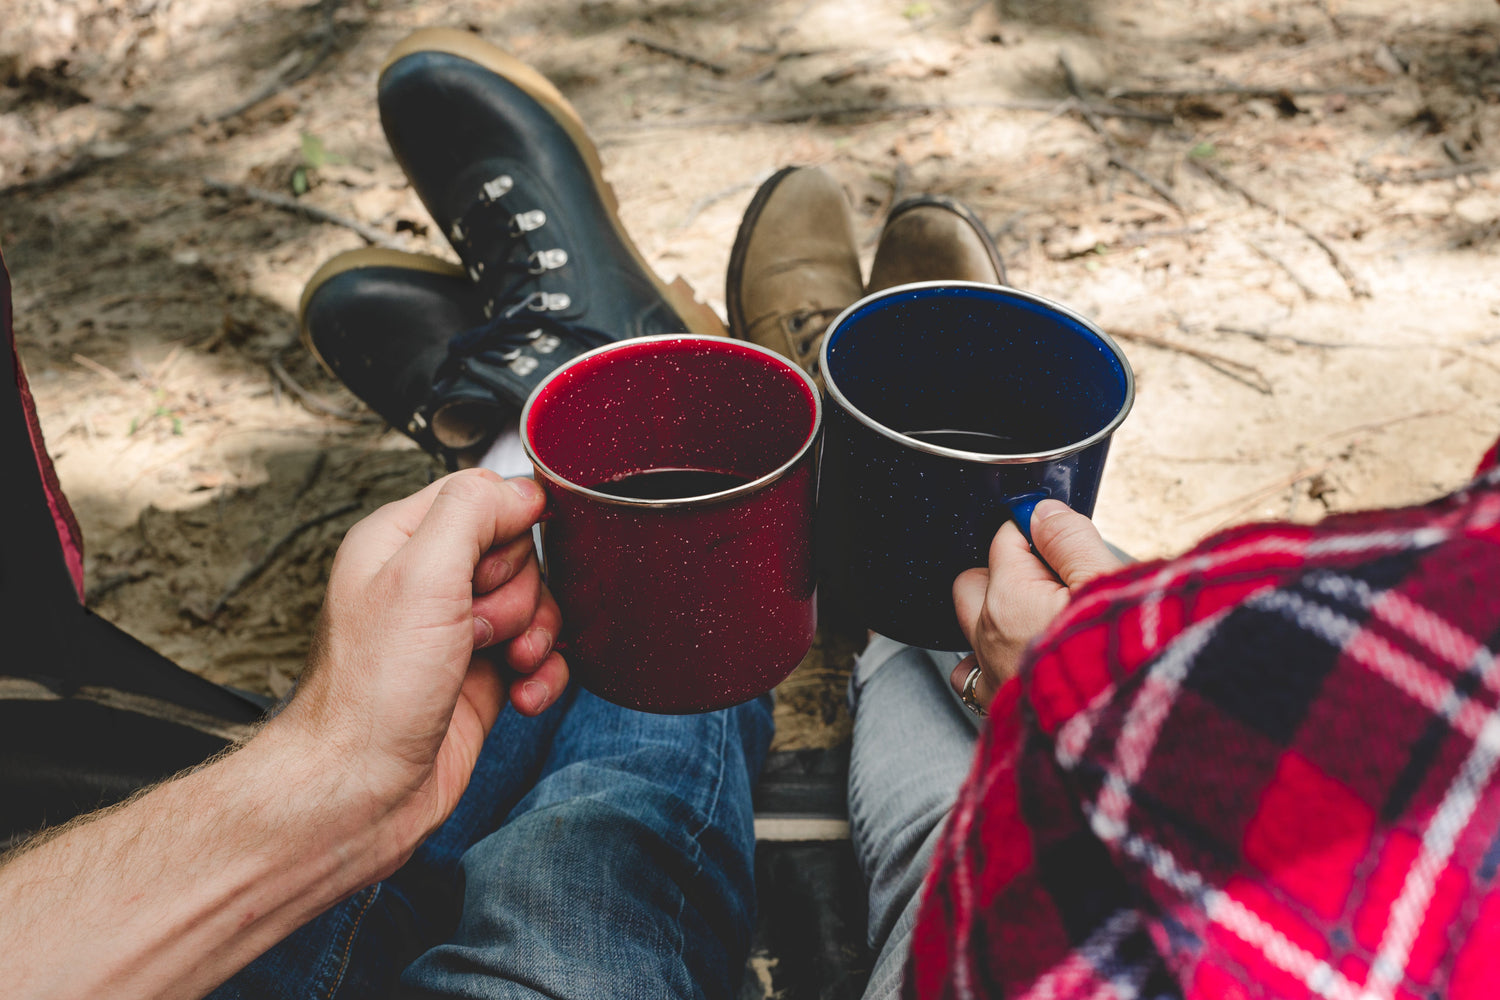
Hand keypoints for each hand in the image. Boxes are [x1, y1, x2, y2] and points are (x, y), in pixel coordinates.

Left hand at [269, 469, 567, 861]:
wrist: (361, 792)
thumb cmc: (372, 695)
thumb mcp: (421, 577)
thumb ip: (473, 513)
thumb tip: (522, 489)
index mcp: (399, 541)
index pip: (482, 495)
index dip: (505, 532)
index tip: (485, 572)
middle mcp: (426, 582)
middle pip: (519, 552)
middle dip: (520, 593)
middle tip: (479, 628)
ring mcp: (456, 632)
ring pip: (537, 604)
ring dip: (539, 636)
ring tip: (507, 664)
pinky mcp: (482, 678)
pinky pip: (542, 656)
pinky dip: (544, 676)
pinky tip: (523, 697)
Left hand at [950, 499, 1122, 711]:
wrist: (1122, 734)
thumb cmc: (1120, 661)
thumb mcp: (1104, 584)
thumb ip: (1069, 540)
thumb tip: (1042, 511)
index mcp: (1009, 597)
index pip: (1004, 538)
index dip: (1036, 534)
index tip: (1062, 541)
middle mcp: (987, 633)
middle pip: (974, 579)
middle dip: (1003, 571)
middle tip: (1051, 579)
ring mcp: (988, 671)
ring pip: (969, 626)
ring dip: (994, 616)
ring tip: (1038, 620)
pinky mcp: (998, 707)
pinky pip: (971, 674)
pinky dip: (987, 660)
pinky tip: (1018, 658)